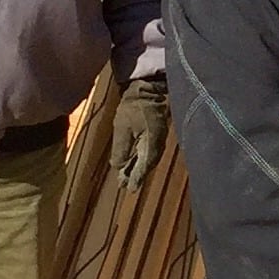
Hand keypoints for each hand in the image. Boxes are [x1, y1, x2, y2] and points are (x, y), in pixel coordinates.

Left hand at [110, 76, 168, 191]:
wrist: (148, 89)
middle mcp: (158, 144)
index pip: (143, 166)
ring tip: (129, 177)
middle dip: (137, 175)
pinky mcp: (158, 135)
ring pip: (149, 159)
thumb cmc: (133, 107)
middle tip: (126, 186)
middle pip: (147, 164)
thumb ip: (121, 149)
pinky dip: (143, 159)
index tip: (130, 189)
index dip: (136, 178)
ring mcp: (160, 139)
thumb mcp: (122, 128)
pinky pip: (151, 151)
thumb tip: (119, 166)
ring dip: (139, 168)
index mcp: (150, 143)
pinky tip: (136, 162)